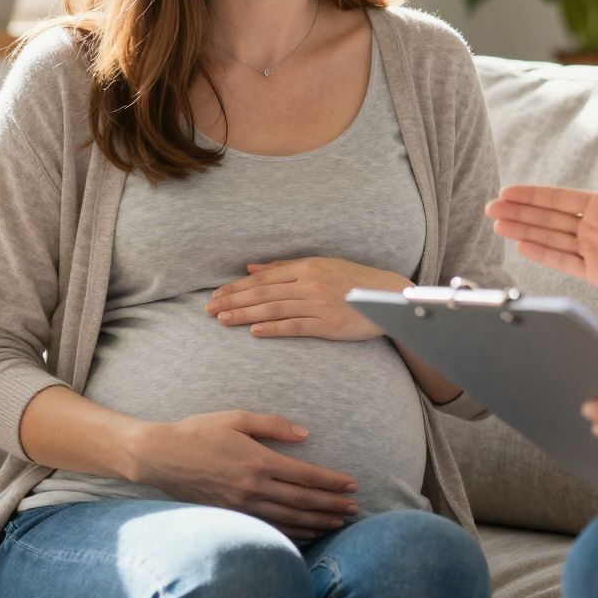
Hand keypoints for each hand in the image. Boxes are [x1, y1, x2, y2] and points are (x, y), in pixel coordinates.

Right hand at [132, 410, 359, 539]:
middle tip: (355, 508)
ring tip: (339, 522)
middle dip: (332, 505)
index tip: (352, 485)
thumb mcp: (236, 418)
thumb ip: (273, 425)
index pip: (306, 476)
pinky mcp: (231, 516)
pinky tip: (308, 533)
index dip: (332, 482)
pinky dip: (293, 533)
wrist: (159, 457)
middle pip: (303, 501)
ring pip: (289, 519)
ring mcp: (242, 506)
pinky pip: (269, 528)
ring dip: (318, 522)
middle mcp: (253, 487)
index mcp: (258, 461)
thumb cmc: (198, 432)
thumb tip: (305, 434)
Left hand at [207, 257, 407, 340]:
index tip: (216, 295)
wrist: (388, 297)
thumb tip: (251, 268)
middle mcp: (310, 283)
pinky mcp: (329, 325)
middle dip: (233, 301)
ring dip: (245, 314)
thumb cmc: (352, 281)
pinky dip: (273, 328)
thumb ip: (285, 267)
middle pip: (263, 293)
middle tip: (209, 310)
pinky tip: (254, 332)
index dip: (237, 287)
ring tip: (223, 321)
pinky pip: (296, 326)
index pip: (263, 278)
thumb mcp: (320, 266)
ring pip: (274, 309)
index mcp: (307, 266)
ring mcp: (319, 304)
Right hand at [485, 140, 597, 311]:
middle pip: (548, 218)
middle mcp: (594, 227)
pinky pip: (563, 262)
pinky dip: (542, 254)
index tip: (507, 191)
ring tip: (497, 226)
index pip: (560, 199)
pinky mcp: (596, 273)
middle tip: (490, 208)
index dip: (533, 195)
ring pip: (550, 238)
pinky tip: (521, 245)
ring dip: (523, 231)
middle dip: (519, 212)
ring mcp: (593, 251)